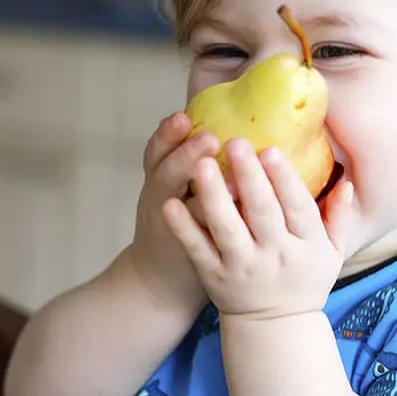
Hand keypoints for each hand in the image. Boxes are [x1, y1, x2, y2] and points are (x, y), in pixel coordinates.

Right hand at [131, 111, 220, 314]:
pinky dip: (215, 229)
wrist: (159, 279)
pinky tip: (238, 217)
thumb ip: (190, 156)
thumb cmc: (175, 220)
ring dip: (207, 193)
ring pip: (183, 207)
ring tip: (230, 179)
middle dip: (186, 155)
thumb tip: (228, 116)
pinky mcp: (194, 253)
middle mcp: (161, 198)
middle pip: (166, 172)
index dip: (167, 133)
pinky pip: (202, 239)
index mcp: (159, 175)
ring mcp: (174, 228)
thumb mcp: (172, 184)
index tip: (183, 116)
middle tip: (210, 138)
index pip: (158, 149)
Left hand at [167, 137, 356, 320]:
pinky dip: (185, 228)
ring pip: (227, 228)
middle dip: (249, 177)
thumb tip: (347, 182)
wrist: (276, 328)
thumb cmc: (305, 281)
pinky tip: (172, 204)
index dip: (285, 179)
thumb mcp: (332, 254)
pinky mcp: (215, 277)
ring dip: (214, 196)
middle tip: (235, 142)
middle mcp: (276, 256)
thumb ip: (339, 217)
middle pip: (262, 213)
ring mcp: (243, 268)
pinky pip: (199, 250)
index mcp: (307, 246)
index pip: (298, 208)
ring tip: (200, 164)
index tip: (270, 150)